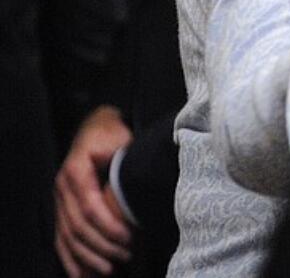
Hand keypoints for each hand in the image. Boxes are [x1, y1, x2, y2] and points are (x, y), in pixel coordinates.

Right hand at [54, 106, 132, 276]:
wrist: (94, 127)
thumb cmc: (110, 133)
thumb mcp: (118, 138)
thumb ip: (122, 156)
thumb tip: (129, 175)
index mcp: (76, 171)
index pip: (90, 206)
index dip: (108, 225)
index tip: (129, 237)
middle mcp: (62, 188)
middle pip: (78, 226)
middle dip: (102, 245)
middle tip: (126, 255)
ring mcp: (59, 200)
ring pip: (68, 236)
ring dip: (88, 256)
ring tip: (109, 269)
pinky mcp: (61, 209)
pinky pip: (61, 238)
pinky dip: (71, 258)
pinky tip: (82, 274)